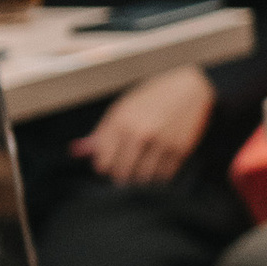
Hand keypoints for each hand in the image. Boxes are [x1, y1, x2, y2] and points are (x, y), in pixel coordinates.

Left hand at [71, 63, 216, 186]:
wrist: (190, 87)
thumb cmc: (153, 96)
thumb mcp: (124, 108)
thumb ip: (102, 132)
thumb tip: (77, 151)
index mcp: (121, 121)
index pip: (103, 162)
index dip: (105, 167)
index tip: (110, 165)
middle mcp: (139, 133)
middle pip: (122, 174)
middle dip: (122, 175)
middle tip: (126, 170)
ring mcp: (161, 142)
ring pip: (143, 178)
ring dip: (141, 177)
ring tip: (143, 167)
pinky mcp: (179, 149)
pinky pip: (164, 175)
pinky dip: (159, 175)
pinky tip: (159, 164)